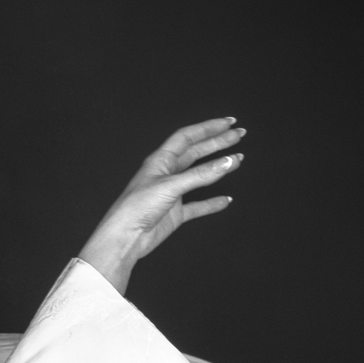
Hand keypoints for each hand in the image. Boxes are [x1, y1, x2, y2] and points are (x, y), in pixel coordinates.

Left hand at [76, 119, 243, 294]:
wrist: (124, 239)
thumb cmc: (137, 208)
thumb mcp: (171, 186)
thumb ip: (201, 175)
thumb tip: (228, 162)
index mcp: (160, 160)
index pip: (187, 137)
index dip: (208, 128)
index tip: (228, 123)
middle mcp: (166, 174)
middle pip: (196, 152)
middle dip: (218, 142)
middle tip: (239, 135)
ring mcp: (171, 194)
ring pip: (199, 177)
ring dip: (218, 168)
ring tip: (238, 160)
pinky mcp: (174, 214)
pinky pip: (197, 205)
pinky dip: (211, 203)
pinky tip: (225, 200)